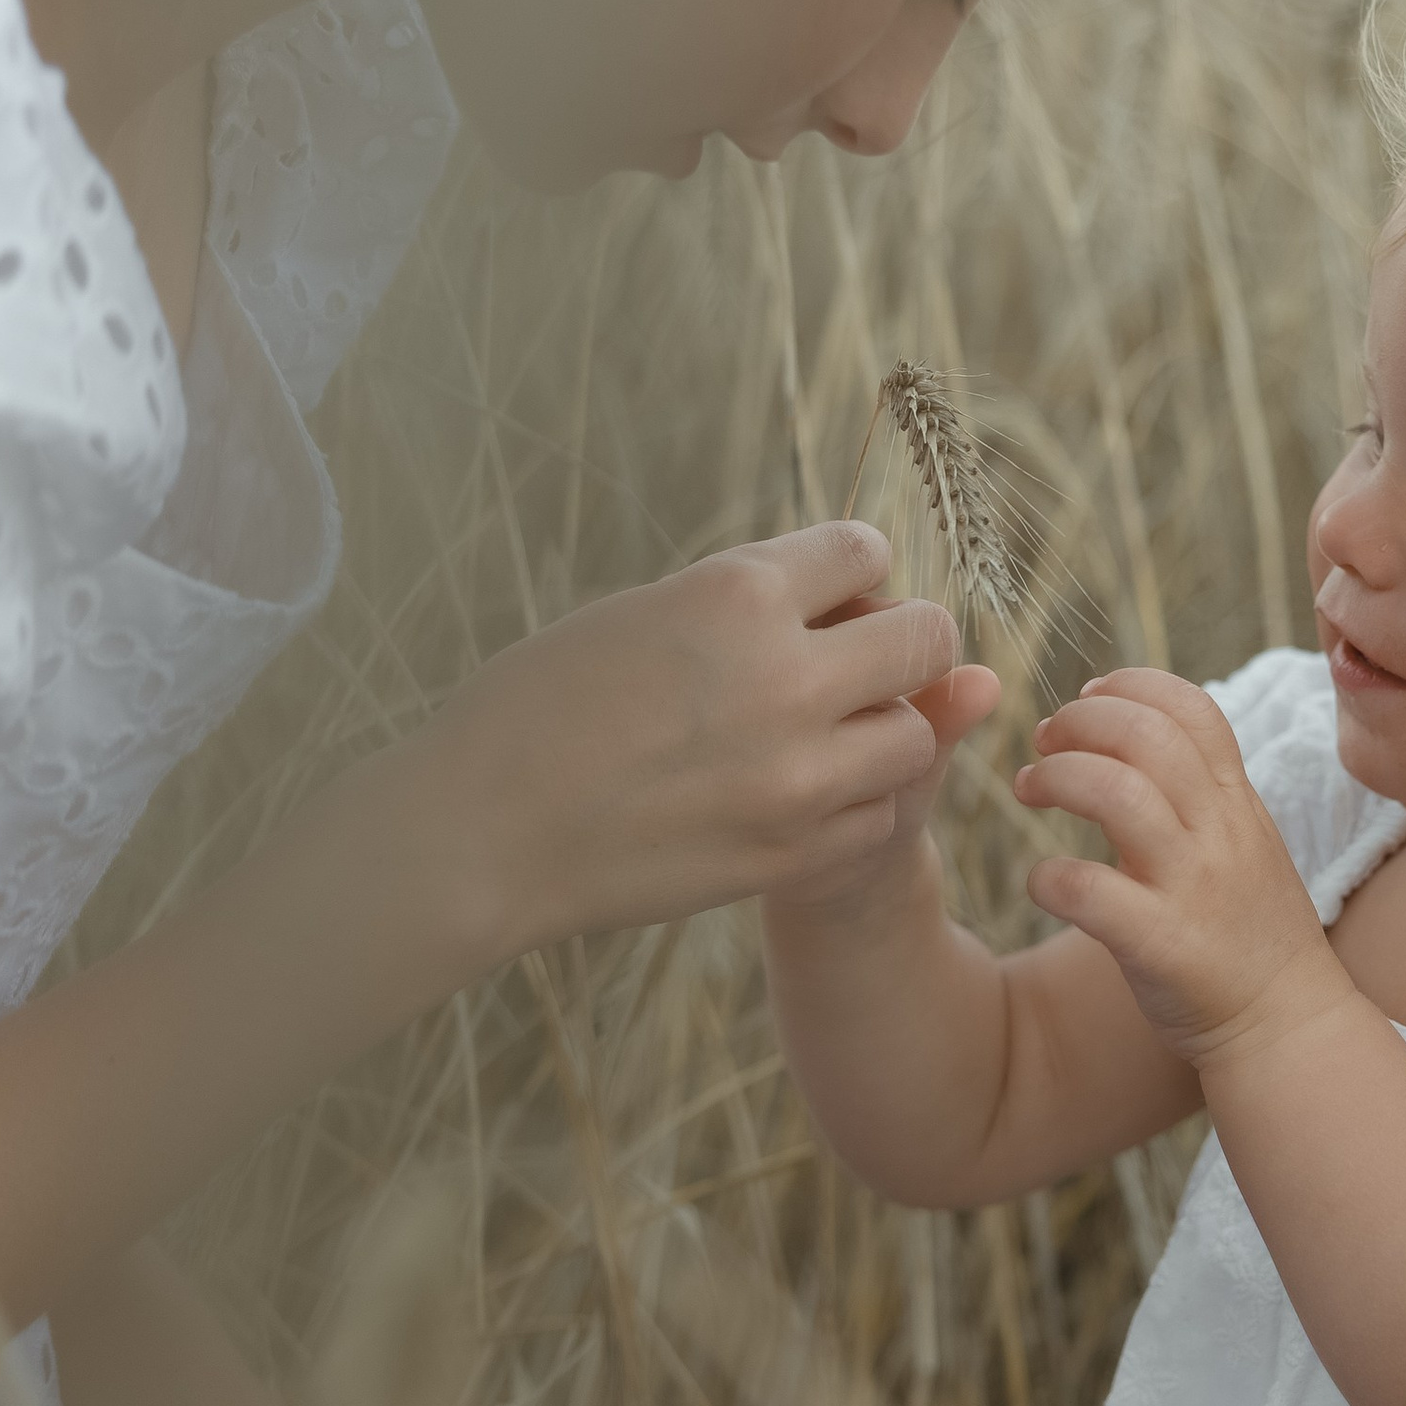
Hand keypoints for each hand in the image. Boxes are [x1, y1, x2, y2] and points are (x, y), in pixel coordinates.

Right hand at [412, 520, 963, 966]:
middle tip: (863, 661)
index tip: (835, 595)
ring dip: (882, 729)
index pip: (866, 550)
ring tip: (822, 737)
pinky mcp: (790, 855)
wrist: (481, 833)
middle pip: (924, 638)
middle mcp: (783, 677)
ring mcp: (795, 776)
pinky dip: (854, 804)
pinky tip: (799, 797)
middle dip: (903, 640)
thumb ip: (745, 604)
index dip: (856, 570)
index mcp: (735, 593)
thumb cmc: (538, 709)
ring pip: (914, 736)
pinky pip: (878, 817)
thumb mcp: (642, 615)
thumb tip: (839, 603)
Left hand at [1017, 668, 1351, 1066]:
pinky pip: (1088, 889)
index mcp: (1237, 803)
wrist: (1290, 1026)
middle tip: (1045, 740)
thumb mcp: (1246, 843)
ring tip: (1028, 787)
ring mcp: (1192, 886)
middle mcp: (1219, 833)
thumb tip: (1134, 737)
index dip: (1132, 687)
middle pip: (1146, 735)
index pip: (1193, 708)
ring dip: (1057, 777)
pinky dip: (1047, 877)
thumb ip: (1200, 793)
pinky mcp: (1161, 942)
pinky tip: (1041, 883)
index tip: (1089, 696)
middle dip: (1082, 722)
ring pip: (1115, 793)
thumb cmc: (1251, 933)